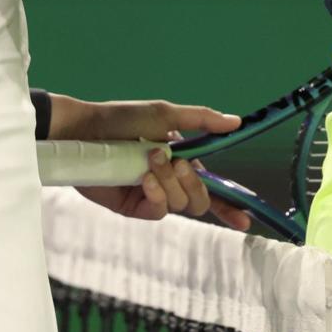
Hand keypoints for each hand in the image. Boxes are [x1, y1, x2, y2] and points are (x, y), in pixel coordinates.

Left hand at [50, 96, 252, 231]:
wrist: (84, 132)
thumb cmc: (122, 119)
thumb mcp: (165, 114)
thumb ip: (202, 120)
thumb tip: (236, 122)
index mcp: (183, 160)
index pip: (213, 187)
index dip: (231, 204)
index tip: (247, 217)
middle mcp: (169, 180)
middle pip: (200, 201)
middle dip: (195, 184)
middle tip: (179, 163)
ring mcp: (151, 195)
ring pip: (181, 205)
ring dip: (171, 182)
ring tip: (150, 161)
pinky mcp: (132, 207)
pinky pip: (157, 212)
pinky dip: (156, 195)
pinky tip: (144, 179)